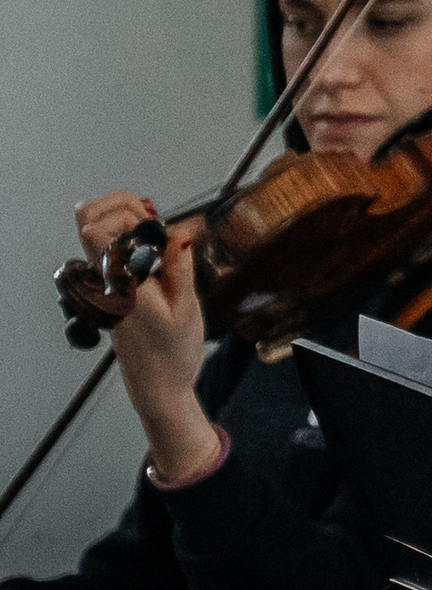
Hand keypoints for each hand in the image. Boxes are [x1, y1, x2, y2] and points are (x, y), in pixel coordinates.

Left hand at [73, 196, 219, 481]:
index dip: (128, 216)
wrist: (157, 384)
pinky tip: (153, 244)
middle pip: (87, 218)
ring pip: (94, 228)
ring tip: (153, 228)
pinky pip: (108, 246)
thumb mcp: (187, 309)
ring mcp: (104, 281)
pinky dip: (127, 234)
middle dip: (121, 205)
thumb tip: (180, 232)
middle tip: (152, 219)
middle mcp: (104, 279)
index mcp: (120, 284)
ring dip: (122, 217)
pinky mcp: (111, 286)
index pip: (97, 230)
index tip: (159, 230)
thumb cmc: (174, 352)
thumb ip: (180, 267)